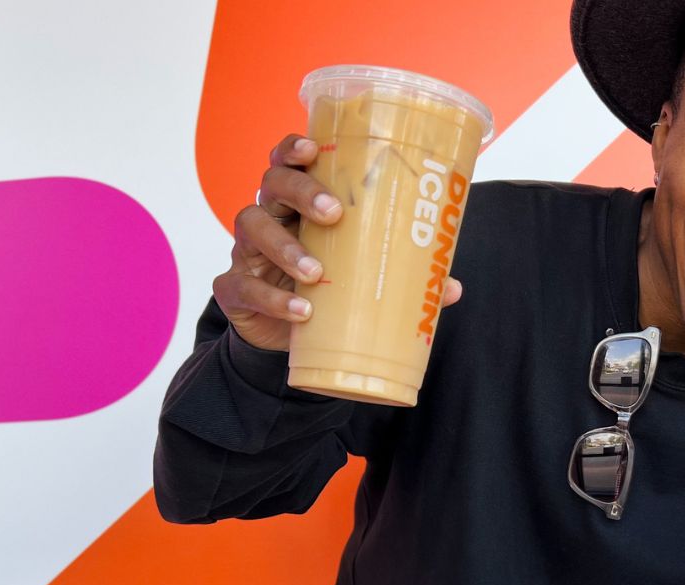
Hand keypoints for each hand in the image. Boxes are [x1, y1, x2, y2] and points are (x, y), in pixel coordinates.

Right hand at [212, 134, 462, 350]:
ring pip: (252, 226)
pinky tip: (302, 311)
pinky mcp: (234, 289)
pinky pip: (243, 286)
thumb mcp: (362, 275)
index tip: (312, 147)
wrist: (286, 336)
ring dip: (285, 247)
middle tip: (333, 213)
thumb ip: (402, 275)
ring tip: (317, 273)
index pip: (289, 161)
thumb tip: (451, 288)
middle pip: (272, 183)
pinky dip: (272, 299)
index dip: (294, 148)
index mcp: (299, 203)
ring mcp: (246, 252)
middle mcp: (269, 217)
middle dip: (300, 191)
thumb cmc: (327, 288)